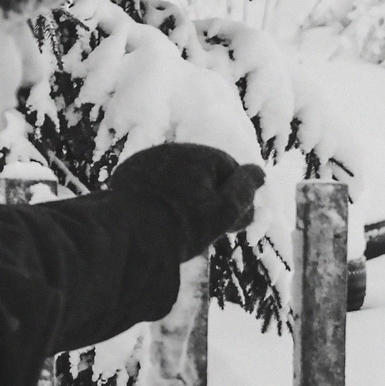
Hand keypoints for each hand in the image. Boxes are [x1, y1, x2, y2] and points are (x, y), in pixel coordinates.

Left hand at [108, 143, 264, 255]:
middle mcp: (174, 150)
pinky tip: (158, 220)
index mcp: (201, 155)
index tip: (233, 222)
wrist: (130, 235)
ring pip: (176, 178)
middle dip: (208, 196)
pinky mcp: (126, 175)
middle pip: (201, 173)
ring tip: (181, 226)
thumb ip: (245, 189)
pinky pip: (152, 184)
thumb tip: (258, 172)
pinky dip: (159, 199)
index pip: (230, 169)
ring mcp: (146, 161)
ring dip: (183, 196)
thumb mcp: (226, 211)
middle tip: (208, 228)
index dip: (235, 196)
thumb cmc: (184, 225)